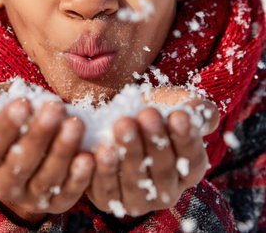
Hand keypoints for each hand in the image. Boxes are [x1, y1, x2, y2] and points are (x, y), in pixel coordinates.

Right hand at [0, 86, 93, 224]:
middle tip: (55, 108)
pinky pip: (68, 193)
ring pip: (46, 179)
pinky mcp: (57, 204)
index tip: (23, 102)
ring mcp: (31, 197)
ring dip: (62, 151)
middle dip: (38, 134)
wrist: (38, 146)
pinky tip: (88, 156)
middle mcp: (4, 184)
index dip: (5, 126)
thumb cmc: (18, 117)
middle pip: (19, 164)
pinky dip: (79, 177)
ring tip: (76, 124)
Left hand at [86, 96, 218, 217]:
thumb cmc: (149, 113)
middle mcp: (166, 192)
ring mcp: (136, 199)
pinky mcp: (108, 199)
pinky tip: (101, 149)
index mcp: (188, 172)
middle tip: (148, 115)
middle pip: (163, 171)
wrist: (112, 117)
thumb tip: (203, 112)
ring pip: (135, 181)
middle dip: (156, 142)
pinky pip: (106, 187)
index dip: (186, 139)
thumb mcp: (173, 105)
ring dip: (130, 152)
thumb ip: (195, 109)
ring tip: (123, 125)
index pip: (193, 161)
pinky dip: (103, 169)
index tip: (179, 116)